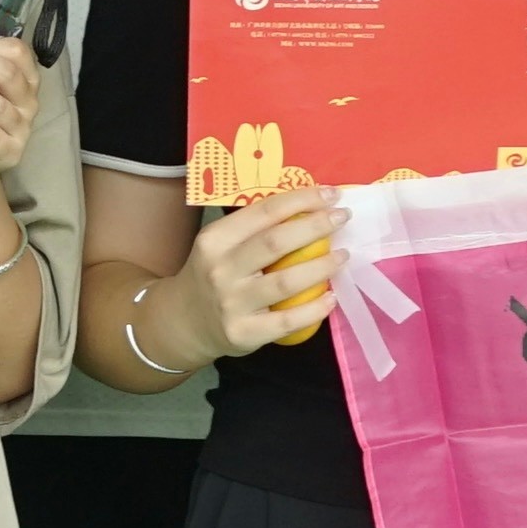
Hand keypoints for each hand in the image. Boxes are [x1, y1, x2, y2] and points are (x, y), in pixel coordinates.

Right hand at [172, 186, 342, 355]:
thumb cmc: (214, 275)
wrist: (183, 323)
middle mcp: (220, 269)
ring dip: (321, 266)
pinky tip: (331, 298)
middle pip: (276, 242)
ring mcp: (231, 304)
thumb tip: (310, 207)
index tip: (331, 194)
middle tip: (342, 217)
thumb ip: (254, 229)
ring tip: (342, 256)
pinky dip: (314, 309)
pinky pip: (287, 321)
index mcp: (215, 240)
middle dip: (316, 226)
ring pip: (285, 282)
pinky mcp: (244, 333)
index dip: (301, 200)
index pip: (263, 212)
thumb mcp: (220, 245)